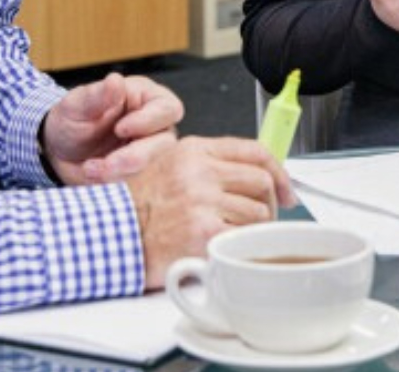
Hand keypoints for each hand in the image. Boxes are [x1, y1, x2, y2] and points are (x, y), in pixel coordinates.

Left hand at [41, 73, 182, 184]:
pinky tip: (93, 175)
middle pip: (165, 142)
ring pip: (152, 166)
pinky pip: (137, 183)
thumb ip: (96, 95)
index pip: (168, 108)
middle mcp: (154, 126)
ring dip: (121, 171)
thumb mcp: (76, 105)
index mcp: (145, 98)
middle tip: (107, 162)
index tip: (121, 129)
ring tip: (90, 168)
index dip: (149, 120)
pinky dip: (114, 182)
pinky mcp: (138, 175)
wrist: (57, 152)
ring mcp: (149, 153)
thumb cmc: (72, 119)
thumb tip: (115, 80)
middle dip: (135, 155)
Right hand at [126, 137, 296, 288]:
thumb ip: (210, 166)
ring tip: (237, 236)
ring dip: (255, 229)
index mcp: (195, 151)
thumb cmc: (138, 208)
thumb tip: (258, 177)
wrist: (112, 236)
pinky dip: (242, 246)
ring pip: (259, 211)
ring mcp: (202, 201)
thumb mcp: (171, 168)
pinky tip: (227, 249)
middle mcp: (200, 171)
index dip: (279, 171)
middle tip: (263, 219)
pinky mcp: (203, 232)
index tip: (287, 190)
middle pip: (263, 180)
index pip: (254, 150)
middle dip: (272, 203)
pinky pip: (245, 236)